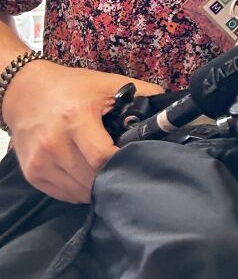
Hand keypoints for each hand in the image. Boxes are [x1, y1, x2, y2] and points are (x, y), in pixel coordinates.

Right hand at [4, 60, 164, 203]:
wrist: (25, 91)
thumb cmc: (70, 87)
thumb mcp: (107, 84)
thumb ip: (141, 93)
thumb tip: (170, 104)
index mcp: (75, 119)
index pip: (102, 158)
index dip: (123, 164)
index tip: (138, 162)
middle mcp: (54, 143)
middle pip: (91, 178)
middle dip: (113, 178)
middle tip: (129, 172)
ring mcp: (40, 161)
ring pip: (78, 191)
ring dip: (96, 187)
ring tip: (109, 174)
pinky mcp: (32, 173)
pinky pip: (63, 194)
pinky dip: (79, 190)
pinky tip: (89, 177)